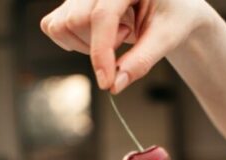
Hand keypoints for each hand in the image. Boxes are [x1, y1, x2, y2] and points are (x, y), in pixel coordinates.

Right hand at [40, 0, 212, 92]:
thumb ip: (141, 61)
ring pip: (61, 25)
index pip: (101, 16)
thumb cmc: (172, 16)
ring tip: (117, 33)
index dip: (101, 53)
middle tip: (127, 36)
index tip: (106, 82)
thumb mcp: (166, 37)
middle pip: (76, 21)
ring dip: (87, 43)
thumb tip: (114, 86)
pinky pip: (53, 26)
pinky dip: (72, 41)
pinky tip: (98, 37)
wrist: (171, 7)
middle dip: (99, 45)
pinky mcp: (71, 2)